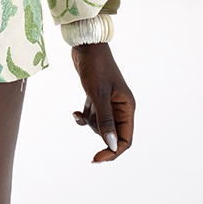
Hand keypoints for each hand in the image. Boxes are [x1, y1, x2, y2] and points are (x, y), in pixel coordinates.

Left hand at [71, 42, 134, 162]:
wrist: (85, 45)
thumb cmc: (95, 67)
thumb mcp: (98, 95)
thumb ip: (105, 121)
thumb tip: (110, 145)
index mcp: (127, 107)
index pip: (125, 139)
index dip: (112, 151)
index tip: (96, 158)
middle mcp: (120, 106)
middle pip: (111, 134)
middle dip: (97, 132)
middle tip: (86, 118)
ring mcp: (108, 102)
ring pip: (99, 126)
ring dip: (88, 123)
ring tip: (80, 111)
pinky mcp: (97, 98)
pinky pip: (92, 116)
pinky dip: (83, 117)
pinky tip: (75, 112)